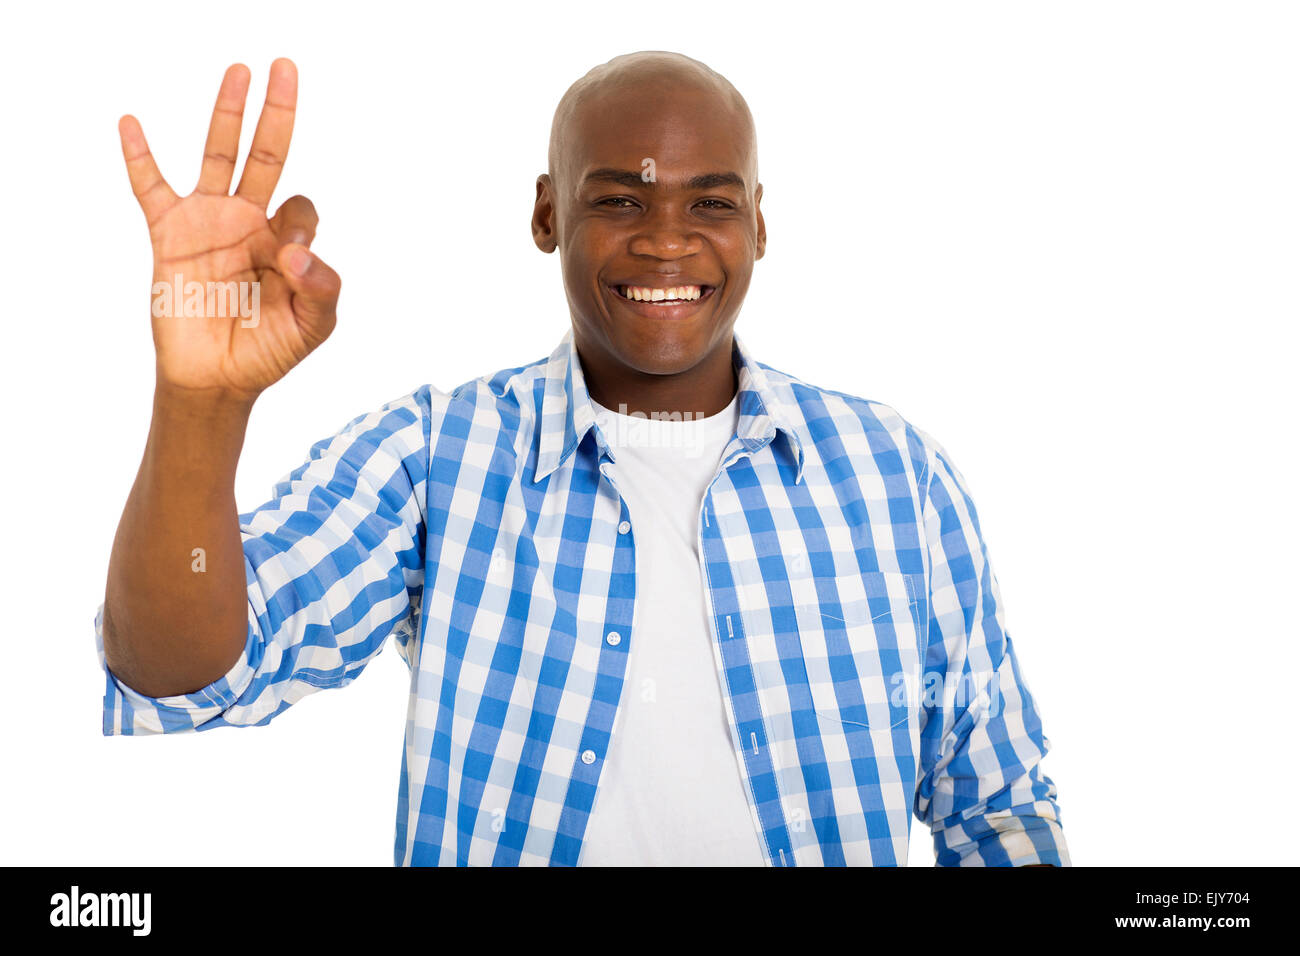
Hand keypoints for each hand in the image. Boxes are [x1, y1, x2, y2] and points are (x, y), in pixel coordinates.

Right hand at [119, 58, 339, 402]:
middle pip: (268, 155)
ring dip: (228, 114)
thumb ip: (323, 289)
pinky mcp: (170, 235)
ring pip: (220, 156)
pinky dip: (140, 157)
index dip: (299, 225)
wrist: (218, 379)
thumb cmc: (269, 350)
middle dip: (278, 113)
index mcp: (287, 241)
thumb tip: (295, 251)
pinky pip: (151, 188)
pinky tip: (132, 123)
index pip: (302, 208)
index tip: (287, 261)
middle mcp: (250, 222)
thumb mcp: (314, 326)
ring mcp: (210, 224)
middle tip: (285, 67)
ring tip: (239, 71)